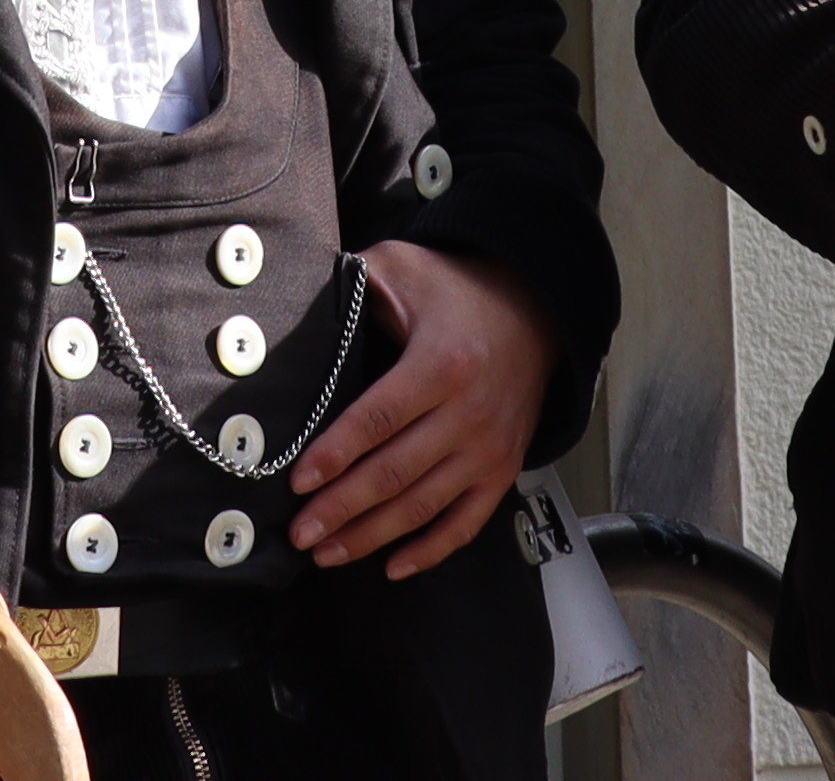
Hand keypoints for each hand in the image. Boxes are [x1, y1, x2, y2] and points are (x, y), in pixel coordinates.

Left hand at [283, 239, 552, 578]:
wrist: (535, 311)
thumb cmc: (458, 293)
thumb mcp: (405, 269)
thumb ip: (355, 282)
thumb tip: (304, 301)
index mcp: (442, 364)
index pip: (379, 418)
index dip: (336, 453)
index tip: (299, 481)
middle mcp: (470, 414)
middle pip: (396, 472)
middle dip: (342, 508)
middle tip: (300, 533)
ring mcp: (489, 449)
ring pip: (423, 506)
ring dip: (372, 536)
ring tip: (326, 551)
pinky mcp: (502, 470)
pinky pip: (465, 523)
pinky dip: (429, 551)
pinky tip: (392, 566)